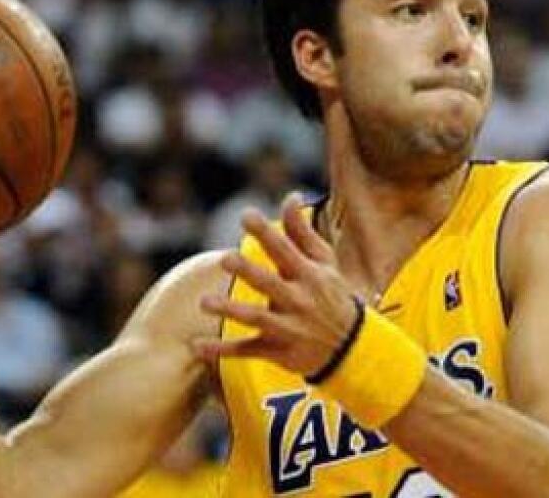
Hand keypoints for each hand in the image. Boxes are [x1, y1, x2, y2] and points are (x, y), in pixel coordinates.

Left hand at [194, 194, 360, 377]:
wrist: (352, 347)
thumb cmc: (332, 295)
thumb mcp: (324, 263)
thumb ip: (302, 231)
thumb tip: (289, 196)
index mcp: (309, 275)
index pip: (286, 250)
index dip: (266, 232)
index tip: (246, 214)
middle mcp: (298, 301)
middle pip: (270, 284)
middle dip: (248, 272)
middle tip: (225, 259)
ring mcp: (288, 328)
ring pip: (256, 319)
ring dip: (230, 310)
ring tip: (204, 302)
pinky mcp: (278, 351)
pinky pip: (247, 351)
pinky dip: (222, 350)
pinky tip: (196, 346)